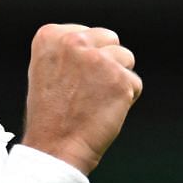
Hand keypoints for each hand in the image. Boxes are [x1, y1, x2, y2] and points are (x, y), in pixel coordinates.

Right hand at [20, 23, 140, 174]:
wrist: (54, 148)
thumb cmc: (50, 115)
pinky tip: (104, 112)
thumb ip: (70, 51)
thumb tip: (100, 43)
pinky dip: (125, 100)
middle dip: (106, 62)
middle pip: (110, 39)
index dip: (84, 59)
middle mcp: (74, 41)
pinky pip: (135, 84)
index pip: (88, 33)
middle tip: (86, 91)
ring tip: (95, 102)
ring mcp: (99, 60)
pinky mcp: (120, 79)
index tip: (69, 82)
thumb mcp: (47, 70)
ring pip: (126, 58)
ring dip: (117, 80)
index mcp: (50, 36)